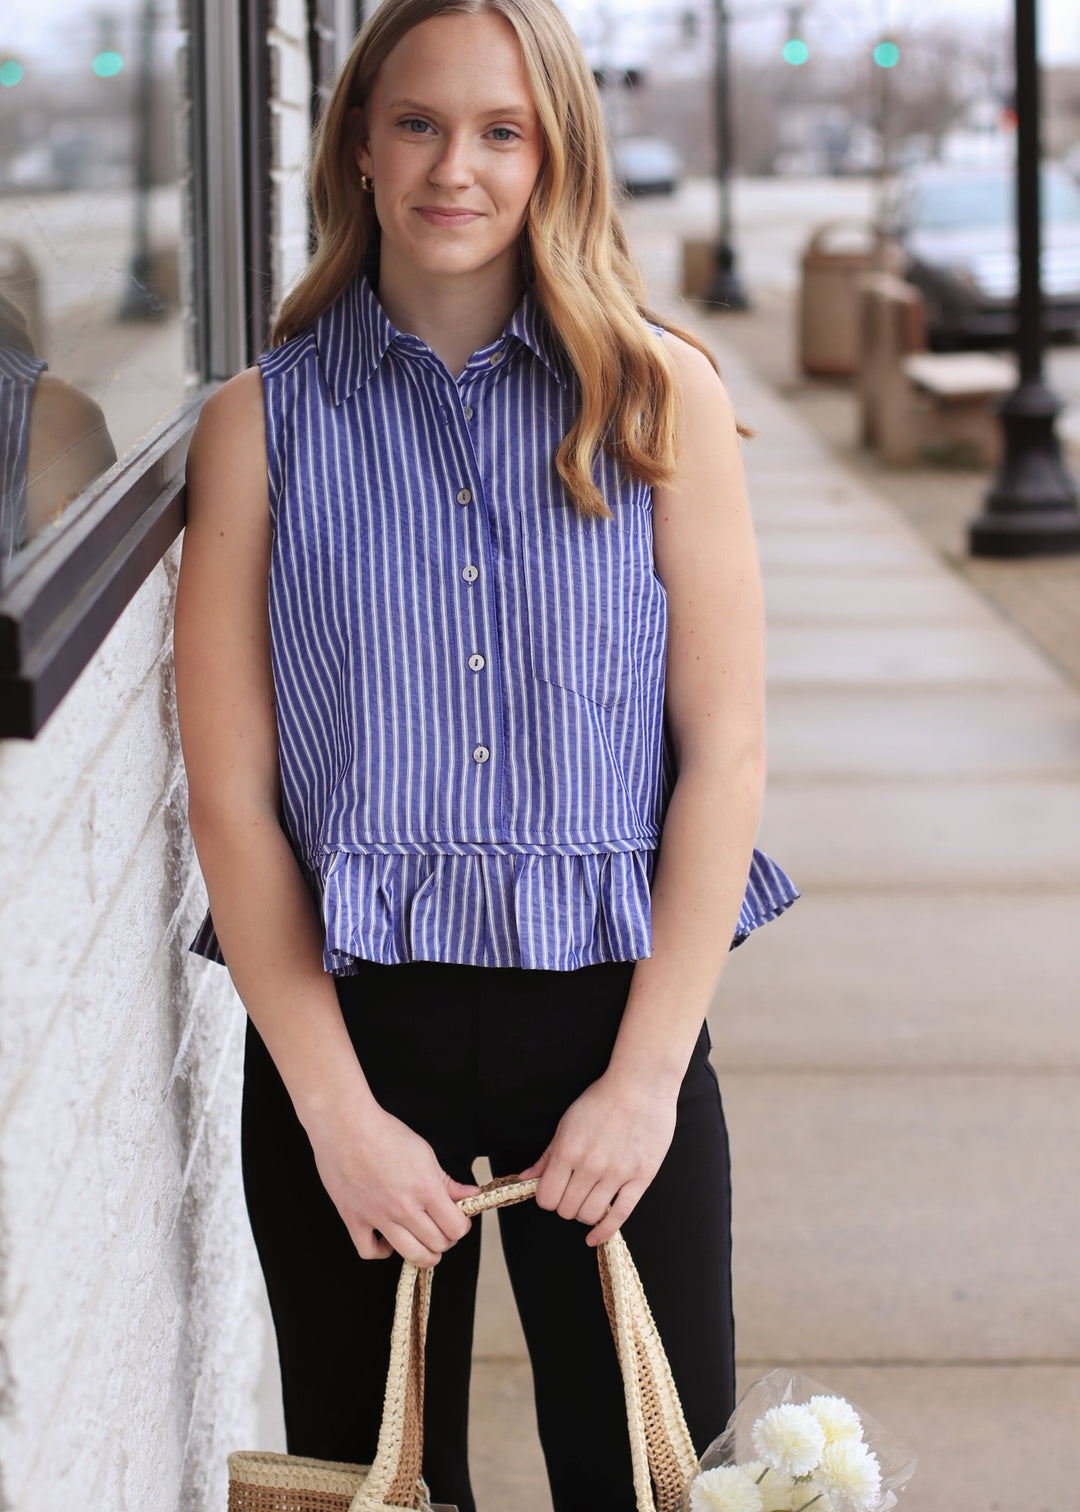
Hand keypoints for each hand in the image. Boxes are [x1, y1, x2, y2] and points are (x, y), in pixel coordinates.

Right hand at [306, 1101, 479, 1267]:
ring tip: (423, 1242)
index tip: (458, 1219)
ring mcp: (378, 1216)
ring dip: (423, 1254)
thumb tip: (471, 1194)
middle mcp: (404, 1207)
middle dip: (445, 1239)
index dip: (461, 1226)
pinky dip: (382, 1251)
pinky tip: (387, 1239)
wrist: (345, 1125)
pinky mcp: (354, 1219)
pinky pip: (370, 1252)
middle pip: (437, 1244)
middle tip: (441, 1228)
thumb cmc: (384, 1132)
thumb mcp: (424, 1152)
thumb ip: (448, 1181)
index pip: (456, 1227)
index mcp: (425, 1189)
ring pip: (410, 1255)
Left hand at [519, 1072, 677, 1246]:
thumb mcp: (567, 1122)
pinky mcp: (641, 1178)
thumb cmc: (601, 1100)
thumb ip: (547, 1155)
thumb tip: (525, 1178)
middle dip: (565, 1205)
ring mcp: (618, 1173)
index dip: (547, 1198)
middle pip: (567, 1210)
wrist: (641, 1084)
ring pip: (590, 1215)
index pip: (546, 1197)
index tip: (553, 1191)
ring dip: (584, 1214)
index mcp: (568, 1150)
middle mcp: (591, 1165)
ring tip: (587, 1200)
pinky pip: (620, 1216)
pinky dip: (604, 1231)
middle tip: (571, 1193)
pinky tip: (595, 1236)